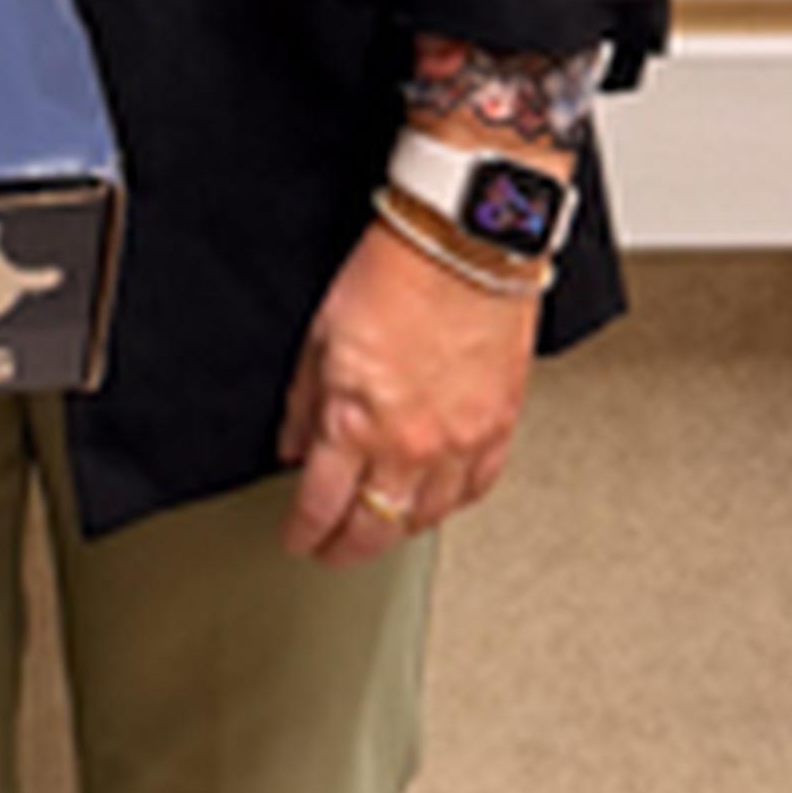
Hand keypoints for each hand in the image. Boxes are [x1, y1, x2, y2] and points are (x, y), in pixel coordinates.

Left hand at [277, 216, 543, 562]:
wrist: (465, 240)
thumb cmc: (397, 271)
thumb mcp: (320, 335)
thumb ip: (302, 402)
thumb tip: (292, 445)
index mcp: (355, 422)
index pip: (321, 505)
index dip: (303, 532)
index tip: (297, 538)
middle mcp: (410, 444)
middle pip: (374, 527)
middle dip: (345, 549)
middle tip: (332, 552)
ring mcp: (460, 442)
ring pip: (427, 518)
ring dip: (397, 529)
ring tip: (380, 528)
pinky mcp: (499, 427)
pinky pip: (476, 488)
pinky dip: (452, 502)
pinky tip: (438, 500)